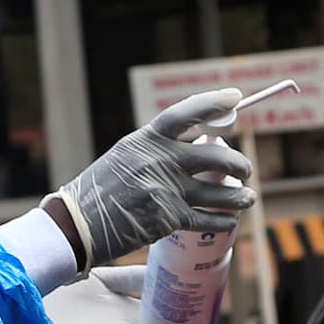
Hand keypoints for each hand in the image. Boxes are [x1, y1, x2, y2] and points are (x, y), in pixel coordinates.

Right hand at [56, 90, 255, 266]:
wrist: (76, 225)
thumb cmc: (98, 192)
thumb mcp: (122, 158)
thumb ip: (154, 151)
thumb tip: (190, 149)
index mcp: (145, 141)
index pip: (184, 114)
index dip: (212, 103)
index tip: (236, 97)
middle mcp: (158, 161)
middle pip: (213, 155)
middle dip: (237, 163)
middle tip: (246, 169)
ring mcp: (165, 190)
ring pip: (218, 190)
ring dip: (239, 195)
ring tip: (248, 197)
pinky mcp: (168, 218)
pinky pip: (207, 218)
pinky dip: (223, 220)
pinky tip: (229, 221)